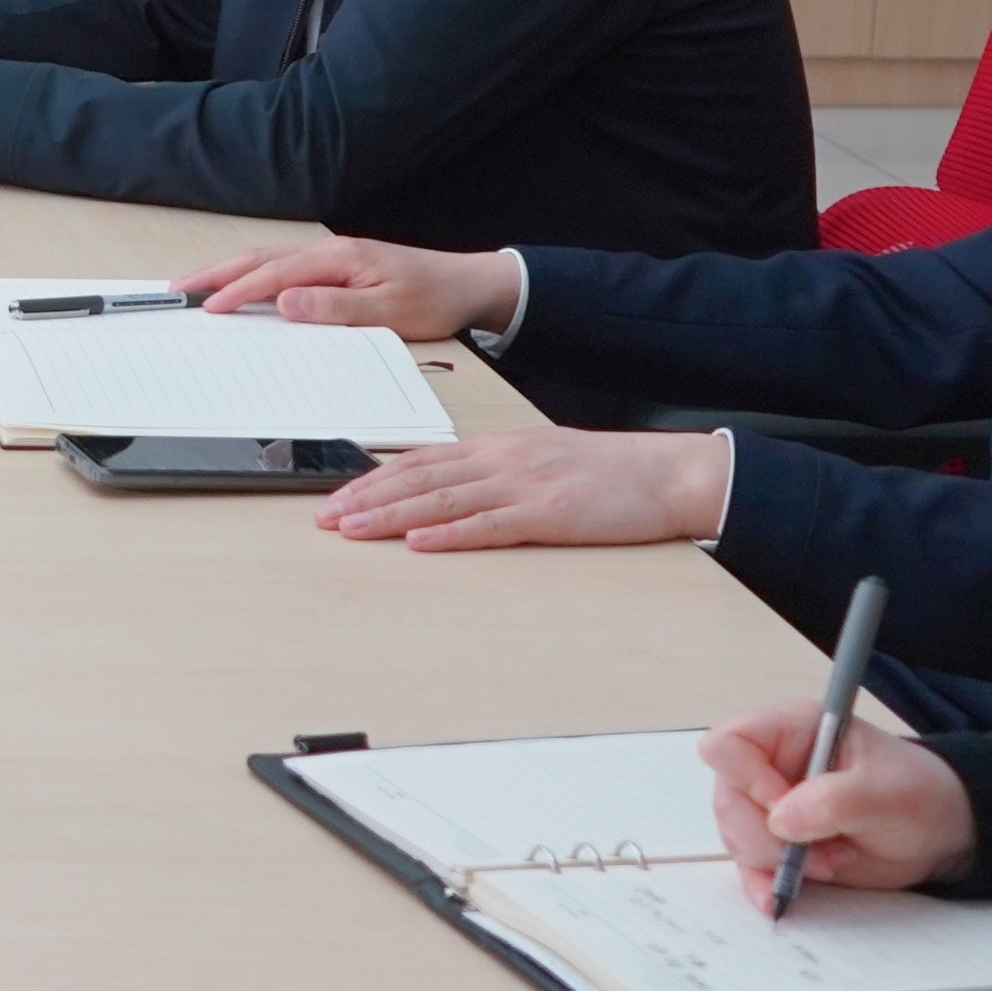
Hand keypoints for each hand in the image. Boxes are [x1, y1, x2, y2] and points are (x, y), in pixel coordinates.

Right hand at [185, 236, 517, 340]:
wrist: (467, 283)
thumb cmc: (432, 299)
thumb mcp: (388, 312)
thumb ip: (335, 308)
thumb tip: (285, 302)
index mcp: (339, 259)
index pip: (275, 274)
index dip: (237, 291)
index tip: (208, 308)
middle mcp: (330, 251)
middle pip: (261, 258)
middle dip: (217, 273)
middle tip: (179, 290)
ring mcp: (331, 254)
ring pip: (268, 258)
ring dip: (229, 270)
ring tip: (196, 285)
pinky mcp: (336, 263)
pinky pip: (283, 264)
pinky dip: (253, 271)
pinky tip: (241, 282)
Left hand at [312, 427, 727, 549]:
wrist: (666, 472)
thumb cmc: (606, 471)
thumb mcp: (539, 459)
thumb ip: (492, 471)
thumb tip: (444, 487)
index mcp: (498, 447)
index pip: (420, 460)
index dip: (373, 479)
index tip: (336, 496)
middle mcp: (502, 460)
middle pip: (420, 479)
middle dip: (366, 499)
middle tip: (324, 518)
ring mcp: (524, 486)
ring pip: (443, 501)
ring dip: (392, 518)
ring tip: (352, 530)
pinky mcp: (549, 515)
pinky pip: (490, 526)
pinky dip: (450, 535)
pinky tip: (419, 543)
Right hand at [697, 703, 975, 895]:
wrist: (940, 834)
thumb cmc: (919, 796)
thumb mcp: (889, 792)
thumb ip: (836, 799)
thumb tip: (780, 818)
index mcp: (793, 731)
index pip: (730, 743)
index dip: (747, 779)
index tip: (786, 809)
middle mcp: (771, 766)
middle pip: (728, 799)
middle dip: (767, 836)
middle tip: (819, 852)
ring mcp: (769, 807)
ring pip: (734, 836)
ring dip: (776, 861)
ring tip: (830, 863)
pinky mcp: (777, 844)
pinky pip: (748, 867)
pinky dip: (761, 884)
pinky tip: (778, 898)